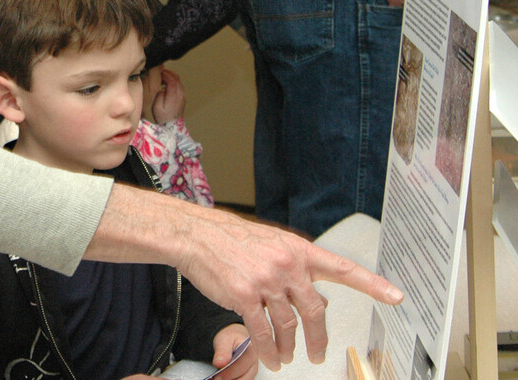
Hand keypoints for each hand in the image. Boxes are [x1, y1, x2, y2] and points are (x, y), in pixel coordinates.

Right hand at [87, 186, 402, 371]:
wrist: (196, 235)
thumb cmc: (231, 240)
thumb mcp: (271, 245)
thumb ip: (294, 269)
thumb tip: (314, 301)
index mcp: (298, 250)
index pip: (342, 268)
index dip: (372, 283)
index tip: (396, 296)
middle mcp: (287, 265)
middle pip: (315, 311)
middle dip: (319, 338)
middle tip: (320, 354)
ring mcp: (265, 281)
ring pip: (288, 325)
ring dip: (289, 348)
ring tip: (286, 358)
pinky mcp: (244, 296)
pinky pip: (262, 332)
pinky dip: (268, 350)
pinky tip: (270, 358)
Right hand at [150, 68, 184, 122]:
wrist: (172, 126)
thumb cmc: (163, 117)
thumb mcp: (156, 107)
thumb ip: (159, 95)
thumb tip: (163, 88)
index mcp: (174, 97)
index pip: (172, 80)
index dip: (165, 74)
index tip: (158, 73)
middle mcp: (180, 94)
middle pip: (176, 78)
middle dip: (168, 73)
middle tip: (159, 72)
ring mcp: (183, 95)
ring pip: (179, 80)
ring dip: (171, 76)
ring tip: (162, 76)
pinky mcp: (183, 96)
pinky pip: (179, 84)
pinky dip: (173, 80)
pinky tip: (166, 83)